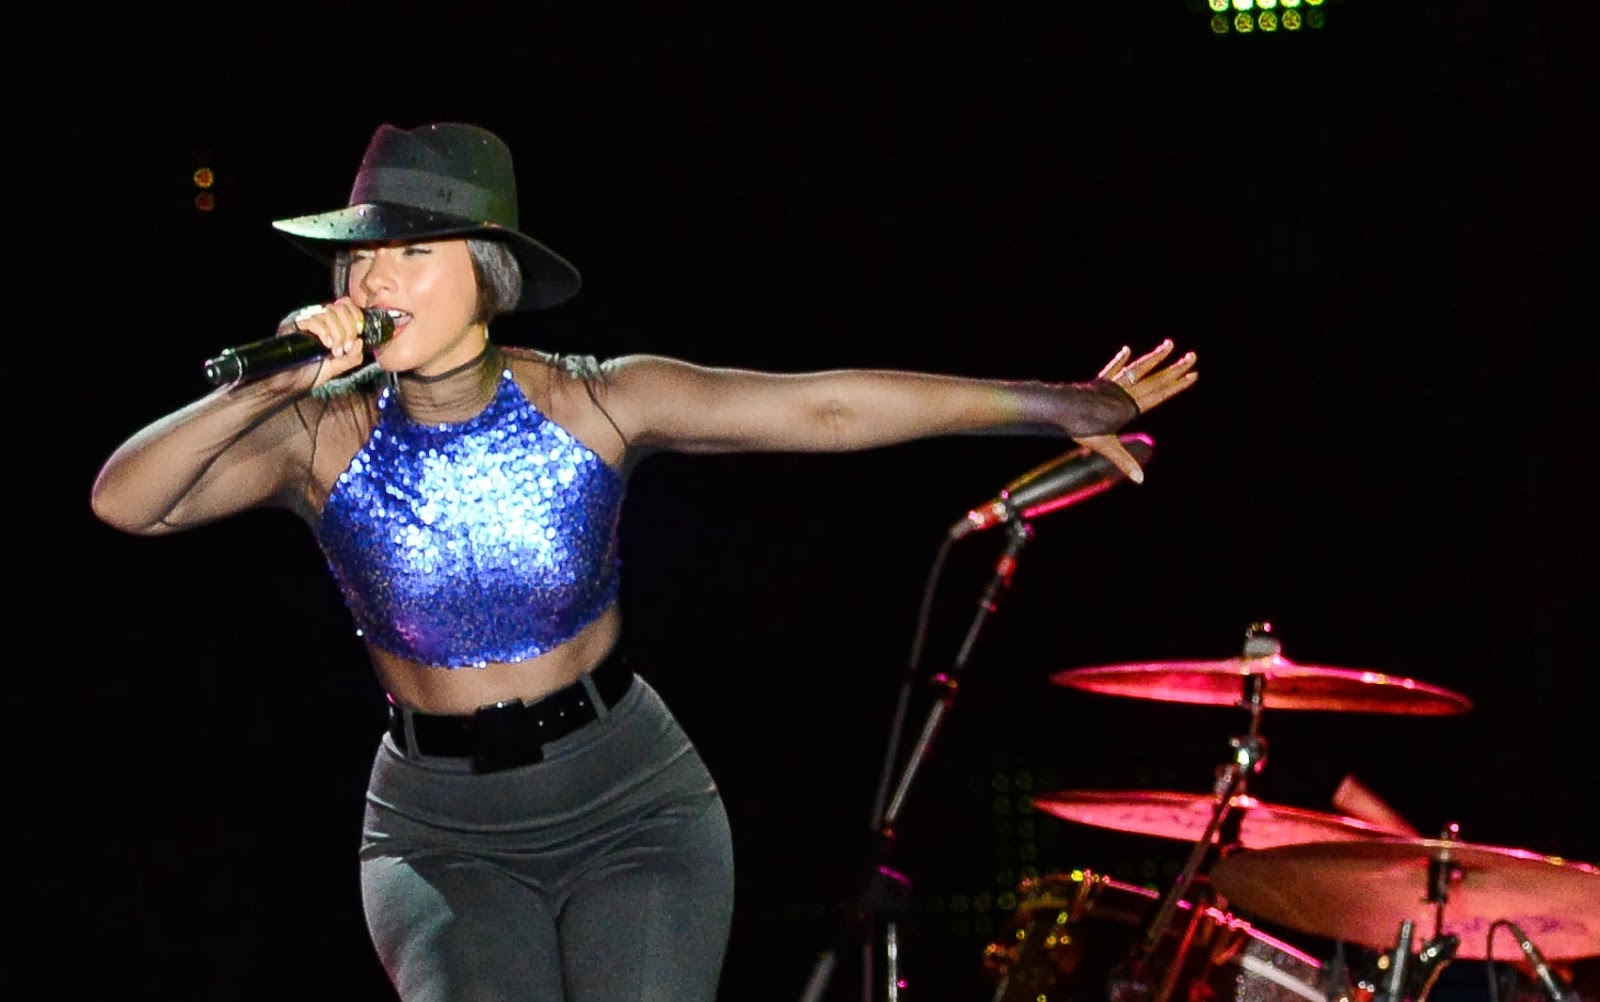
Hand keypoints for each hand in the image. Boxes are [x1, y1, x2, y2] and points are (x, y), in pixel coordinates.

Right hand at [273, 297, 373, 389]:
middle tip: (345, 348)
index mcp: (330, 323)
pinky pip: (312, 320)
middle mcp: (318, 318)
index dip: (355, 314)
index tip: (359, 332)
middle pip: (339, 308)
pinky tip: (326, 345)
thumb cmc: (311, 373)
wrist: (290, 382)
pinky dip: (324, 332)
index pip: (346, 304)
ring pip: (328, 314)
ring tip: (334, 351)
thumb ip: (352, 357)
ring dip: (338, 334)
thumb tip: (360, 341)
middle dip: (348, 329)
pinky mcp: (294, 325)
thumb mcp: (337, 367)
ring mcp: (305, 320)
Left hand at [1077, 340, 1198, 482]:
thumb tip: (1140, 480)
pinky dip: (1121, 361)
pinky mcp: (1099, 382)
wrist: (1060, 408)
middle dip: (1175, 369)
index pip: (1159, 394)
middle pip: (1155, 378)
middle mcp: (1124, 393)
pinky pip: (1114, 370)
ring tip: (1169, 344)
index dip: (1176, 385)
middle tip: (1192, 357)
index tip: (1192, 375)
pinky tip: (1127, 350)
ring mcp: (1112, 385)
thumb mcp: (1106, 447)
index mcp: (1130, 407)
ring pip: (1139, 368)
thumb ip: (1124, 461)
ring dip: (1155, 357)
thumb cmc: (1082, 429)